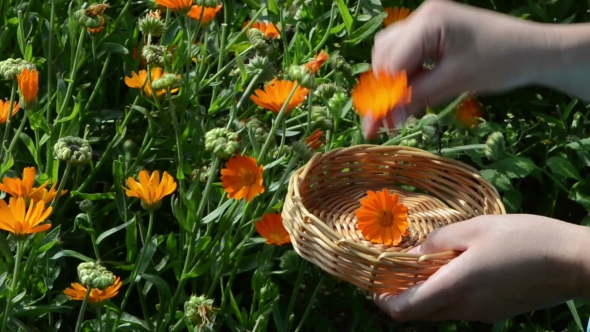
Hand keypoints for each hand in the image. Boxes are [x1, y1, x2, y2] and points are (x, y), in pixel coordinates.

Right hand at [365, 0, 557, 137]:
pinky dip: (405, 73)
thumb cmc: (501, 62)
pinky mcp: (432, 30)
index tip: (380, 125)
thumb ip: (417, 98)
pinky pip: (405, 51)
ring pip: (390, 52)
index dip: (385, 95)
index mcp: (429, 22)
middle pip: (384, 54)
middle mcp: (422, 16)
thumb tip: (388, 120)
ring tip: (400, 106)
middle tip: (388, 121)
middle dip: (384, 88)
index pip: (392, 61)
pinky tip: (412, 91)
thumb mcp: (456, 82)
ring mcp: (426, 21)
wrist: (533, 49)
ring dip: (392, 80)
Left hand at [373, 214, 589, 322]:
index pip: (403, 310)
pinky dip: (446, 292)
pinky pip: (459, 307)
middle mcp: (464, 309)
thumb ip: (439, 240)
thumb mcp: (475, 228)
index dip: (382, 300)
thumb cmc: (523, 238)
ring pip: (439, 310)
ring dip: (424, 292)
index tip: (373, 282)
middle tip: (396, 269)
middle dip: (400, 295)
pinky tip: (455, 267)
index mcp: (454, 288)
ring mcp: (482, 314)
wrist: (574, 262)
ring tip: (425, 263)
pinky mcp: (496, 312)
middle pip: (419, 313)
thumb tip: (415, 253)